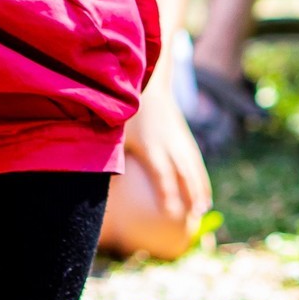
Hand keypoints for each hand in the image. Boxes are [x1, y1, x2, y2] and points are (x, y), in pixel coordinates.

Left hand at [123, 85, 210, 227]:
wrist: (149, 82)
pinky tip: (203, 190)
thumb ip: (109, 158)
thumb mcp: (114, 133)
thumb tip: (94, 187)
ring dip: (201, 187)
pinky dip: (201, 175)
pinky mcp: (183, 134)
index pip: (161, 172)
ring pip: (194, 166)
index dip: (166, 192)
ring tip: (204, 209)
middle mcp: (169, 142)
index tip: (171, 213)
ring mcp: (179, 137)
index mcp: (150, 144)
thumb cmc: (126, 112)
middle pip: (184, 172)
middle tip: (195, 217)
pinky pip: (195, 158)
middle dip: (192, 194)